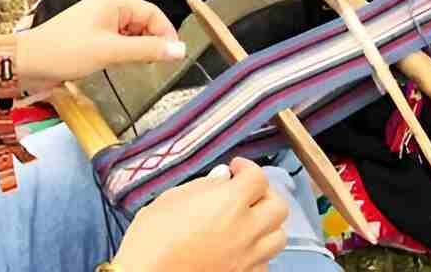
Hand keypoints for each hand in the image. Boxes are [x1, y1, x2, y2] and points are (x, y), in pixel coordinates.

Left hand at [18, 0, 184, 91]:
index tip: (173, 57)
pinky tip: (121, 66)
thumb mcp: (111, 51)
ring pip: (130, 33)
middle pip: (143, 22)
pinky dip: (124, 53)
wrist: (27, 62)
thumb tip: (180, 50)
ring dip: (138, 49)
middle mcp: (107, 8)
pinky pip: (116, 42)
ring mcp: (97, 22)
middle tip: (155, 65)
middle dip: (152, 41)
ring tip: (138, 67)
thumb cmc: (66, 52)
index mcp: (113, 2)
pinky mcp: (89, 37)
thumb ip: (147, 50)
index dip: (166, 33)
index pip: (152, 12)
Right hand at [113, 158, 288, 271]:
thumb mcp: (172, 199)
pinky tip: (240, 247)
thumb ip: (204, 186)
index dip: (247, 167)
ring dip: (267, 224)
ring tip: (248, 221)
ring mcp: (247, 257)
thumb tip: (224, 177)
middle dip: (265, 194)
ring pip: (278, 237)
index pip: (258, 177)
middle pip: (278, 206)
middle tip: (246, 192)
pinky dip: (258, 252)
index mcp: (230, 202)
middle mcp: (246, 229)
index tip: (235, 168)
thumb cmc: (152, 236)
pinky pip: (265, 263)